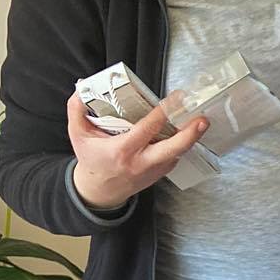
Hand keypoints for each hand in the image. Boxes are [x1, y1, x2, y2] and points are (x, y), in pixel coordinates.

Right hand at [67, 93, 208, 211]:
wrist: (100, 190)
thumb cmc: (91, 159)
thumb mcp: (78, 135)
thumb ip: (77, 111)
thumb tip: (82, 89)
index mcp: (122, 150)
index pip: (148, 129)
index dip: (164, 112)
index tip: (176, 98)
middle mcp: (141, 162)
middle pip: (173, 149)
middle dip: (191, 134)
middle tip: (202, 119)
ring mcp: (153, 170)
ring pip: (178, 153)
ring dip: (190, 138)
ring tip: (199, 121)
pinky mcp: (160, 174)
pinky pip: (174, 157)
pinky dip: (179, 145)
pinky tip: (184, 132)